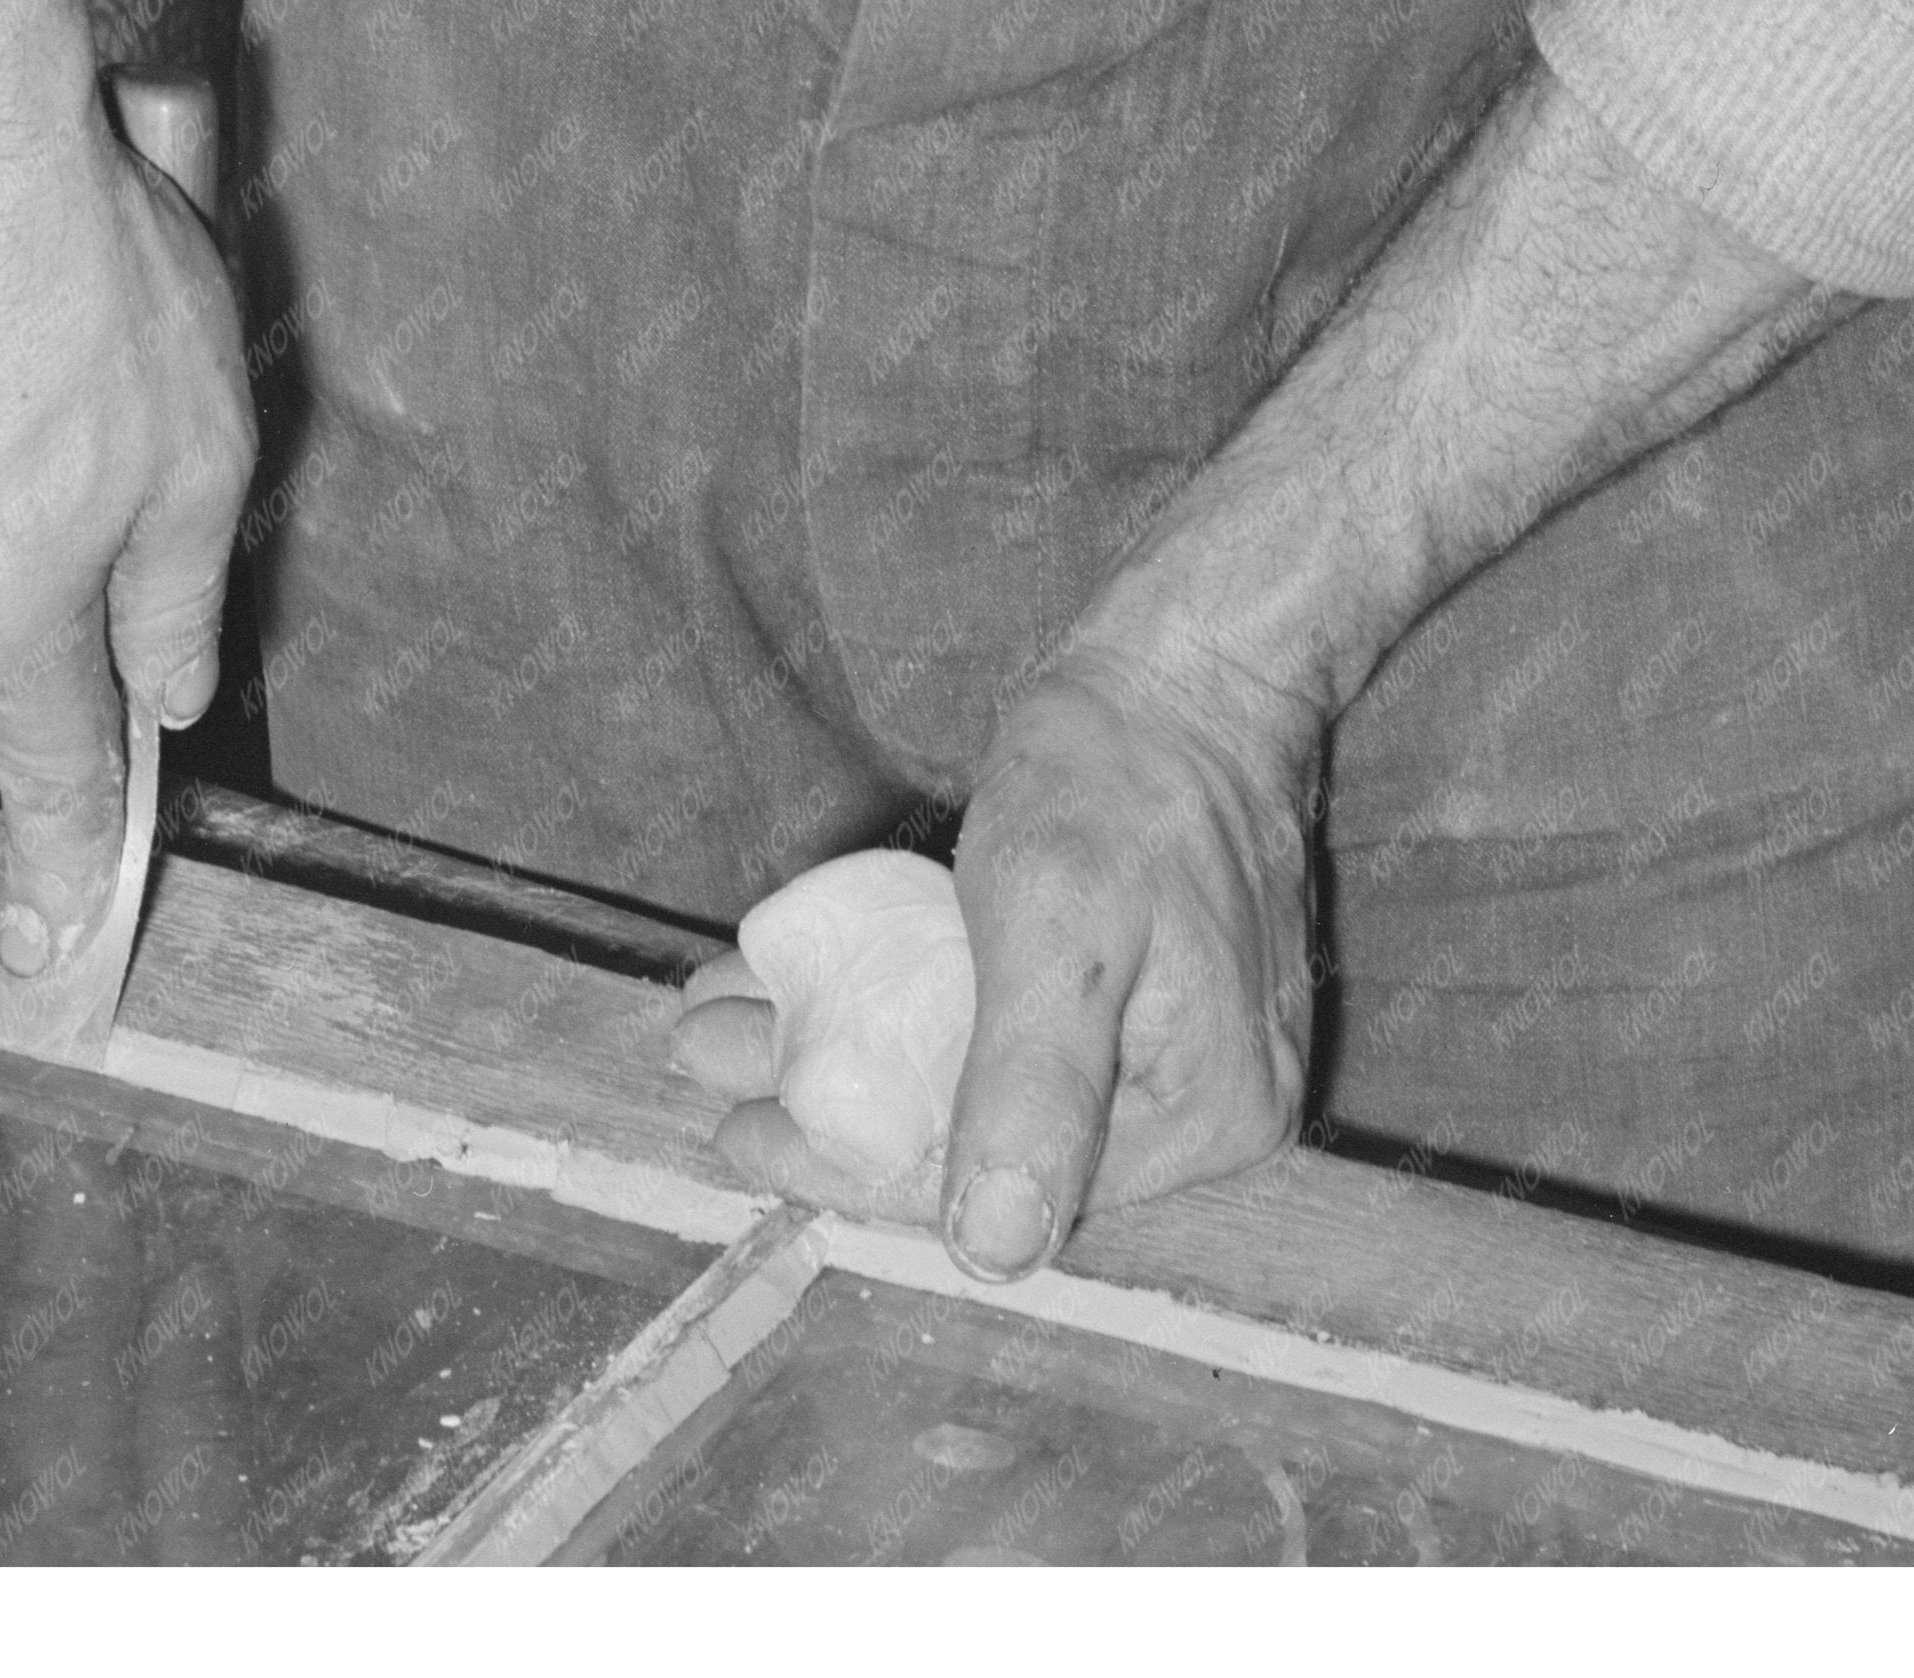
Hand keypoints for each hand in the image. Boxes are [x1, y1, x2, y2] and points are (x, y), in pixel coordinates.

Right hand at [0, 0, 252, 971]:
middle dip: (84, 518)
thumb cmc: (94, 282)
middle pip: (15, 598)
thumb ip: (179, 603)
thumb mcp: (203, 461)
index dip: (66, 860)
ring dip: (32, 412)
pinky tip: (20, 257)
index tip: (53, 959)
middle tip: (141, 393)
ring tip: (87, 291)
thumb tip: (166, 698)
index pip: (49, 769)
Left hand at [672, 632, 1316, 1272]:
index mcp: (1204, 1116)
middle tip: (709, 1055)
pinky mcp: (1141, 996)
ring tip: (731, 1016)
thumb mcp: (1059, 921)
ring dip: (850, 1049)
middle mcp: (1202, 1109)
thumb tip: (996, 1253)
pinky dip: (907, 1004)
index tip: (742, 1134)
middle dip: (833, 1100)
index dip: (854, 1166)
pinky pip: (1002, 1025)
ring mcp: (1173, 1050)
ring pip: (977, 1076)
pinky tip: (812, 976)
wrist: (1195, 660)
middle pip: (980, 1135)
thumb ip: (1032, 1090)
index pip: (996, 1184)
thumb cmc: (1125, 771)